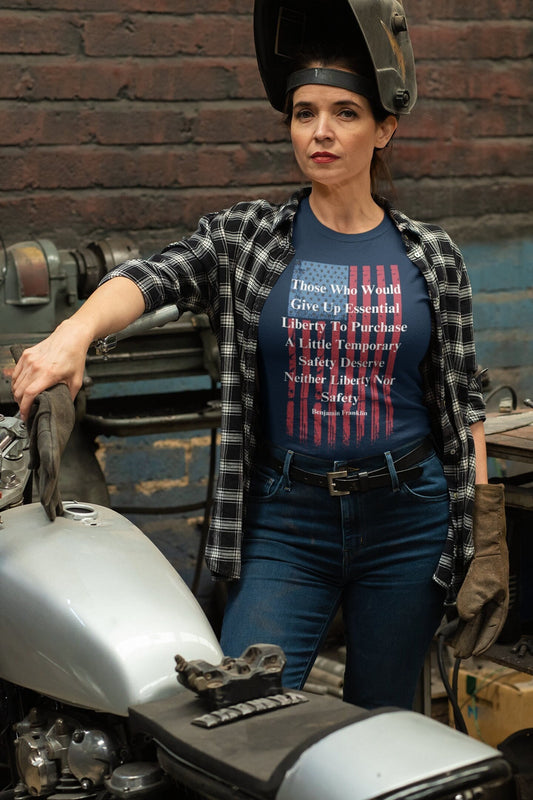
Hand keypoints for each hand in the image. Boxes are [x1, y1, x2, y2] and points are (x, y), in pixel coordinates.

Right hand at [11, 320, 90, 420]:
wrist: (71, 336)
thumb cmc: (74, 355)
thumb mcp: (77, 380)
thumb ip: (70, 396)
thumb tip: (65, 406)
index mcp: (48, 373)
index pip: (29, 394)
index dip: (24, 408)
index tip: (25, 415)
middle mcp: (36, 366)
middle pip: (19, 391)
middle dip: (20, 403)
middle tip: (26, 409)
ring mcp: (29, 360)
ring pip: (15, 383)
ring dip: (17, 394)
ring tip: (24, 400)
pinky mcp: (26, 355)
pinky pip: (15, 373)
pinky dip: (16, 383)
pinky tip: (21, 387)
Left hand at [451, 483, 507, 657]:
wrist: (479, 514)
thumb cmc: (489, 539)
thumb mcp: (484, 571)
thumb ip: (475, 595)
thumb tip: (465, 615)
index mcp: (500, 591)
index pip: (493, 623)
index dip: (483, 639)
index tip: (473, 654)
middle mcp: (489, 588)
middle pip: (480, 619)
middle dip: (470, 636)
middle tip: (457, 652)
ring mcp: (477, 580)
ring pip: (471, 609)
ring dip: (462, 625)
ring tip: (452, 640)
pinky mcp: (464, 571)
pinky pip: (462, 595)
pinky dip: (457, 608)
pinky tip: (449, 614)